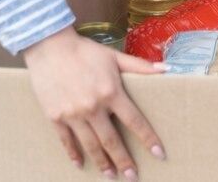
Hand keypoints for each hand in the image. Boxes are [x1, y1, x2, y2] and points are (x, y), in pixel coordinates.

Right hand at [24, 26, 165, 178]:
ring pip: (90, 145)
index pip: (134, 121)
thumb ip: (140, 66)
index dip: (148, 139)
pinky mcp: (55, 117)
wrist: (50, 48)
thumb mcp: (115, 56)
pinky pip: (66, 141)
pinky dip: (74, 154)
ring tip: (111, 176)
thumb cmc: (85, 51)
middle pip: (112, 141)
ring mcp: (73, 114)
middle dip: (124, 161)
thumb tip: (167, 68)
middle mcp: (93, 107)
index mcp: (111, 92)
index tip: (159, 154)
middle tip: (133, 177)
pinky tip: (80, 164)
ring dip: (101, 163)